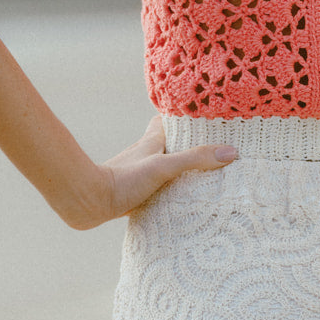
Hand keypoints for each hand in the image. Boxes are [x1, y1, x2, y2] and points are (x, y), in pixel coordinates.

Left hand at [91, 114, 238, 225]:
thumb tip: (231, 152)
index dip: (182, 118)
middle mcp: (144, 154)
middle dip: (187, 146)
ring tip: (204, 176)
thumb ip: (195, 159)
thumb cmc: (123, 179)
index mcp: (151, 142)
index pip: (165, 120)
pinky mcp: (134, 193)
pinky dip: (170, 190)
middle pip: (168, 144)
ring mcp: (138, 174)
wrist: (89, 202)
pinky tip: (182, 200)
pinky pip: (157, 188)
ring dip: (180, 170)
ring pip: (163, 166)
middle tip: (211, 150)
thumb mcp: (163, 167)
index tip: (202, 119)